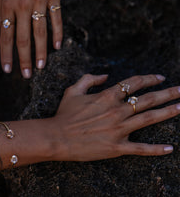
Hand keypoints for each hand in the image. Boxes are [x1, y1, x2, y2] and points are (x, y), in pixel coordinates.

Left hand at [0, 0, 62, 77]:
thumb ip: (1, 11)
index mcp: (8, 5)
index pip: (6, 36)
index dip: (6, 54)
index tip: (8, 70)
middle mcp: (22, 6)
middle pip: (22, 38)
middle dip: (24, 59)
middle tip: (27, 75)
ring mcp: (38, 2)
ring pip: (39, 32)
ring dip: (40, 52)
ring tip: (41, 67)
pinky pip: (56, 19)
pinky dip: (57, 33)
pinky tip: (57, 46)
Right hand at [52, 74, 179, 160]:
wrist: (57, 137)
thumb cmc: (65, 113)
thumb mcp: (74, 90)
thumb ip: (90, 79)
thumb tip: (105, 76)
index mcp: (107, 96)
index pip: (134, 83)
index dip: (149, 78)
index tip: (160, 77)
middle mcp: (117, 111)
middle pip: (147, 99)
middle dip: (167, 93)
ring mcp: (119, 129)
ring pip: (149, 118)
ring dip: (167, 112)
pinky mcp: (117, 147)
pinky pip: (140, 148)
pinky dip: (156, 149)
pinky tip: (171, 148)